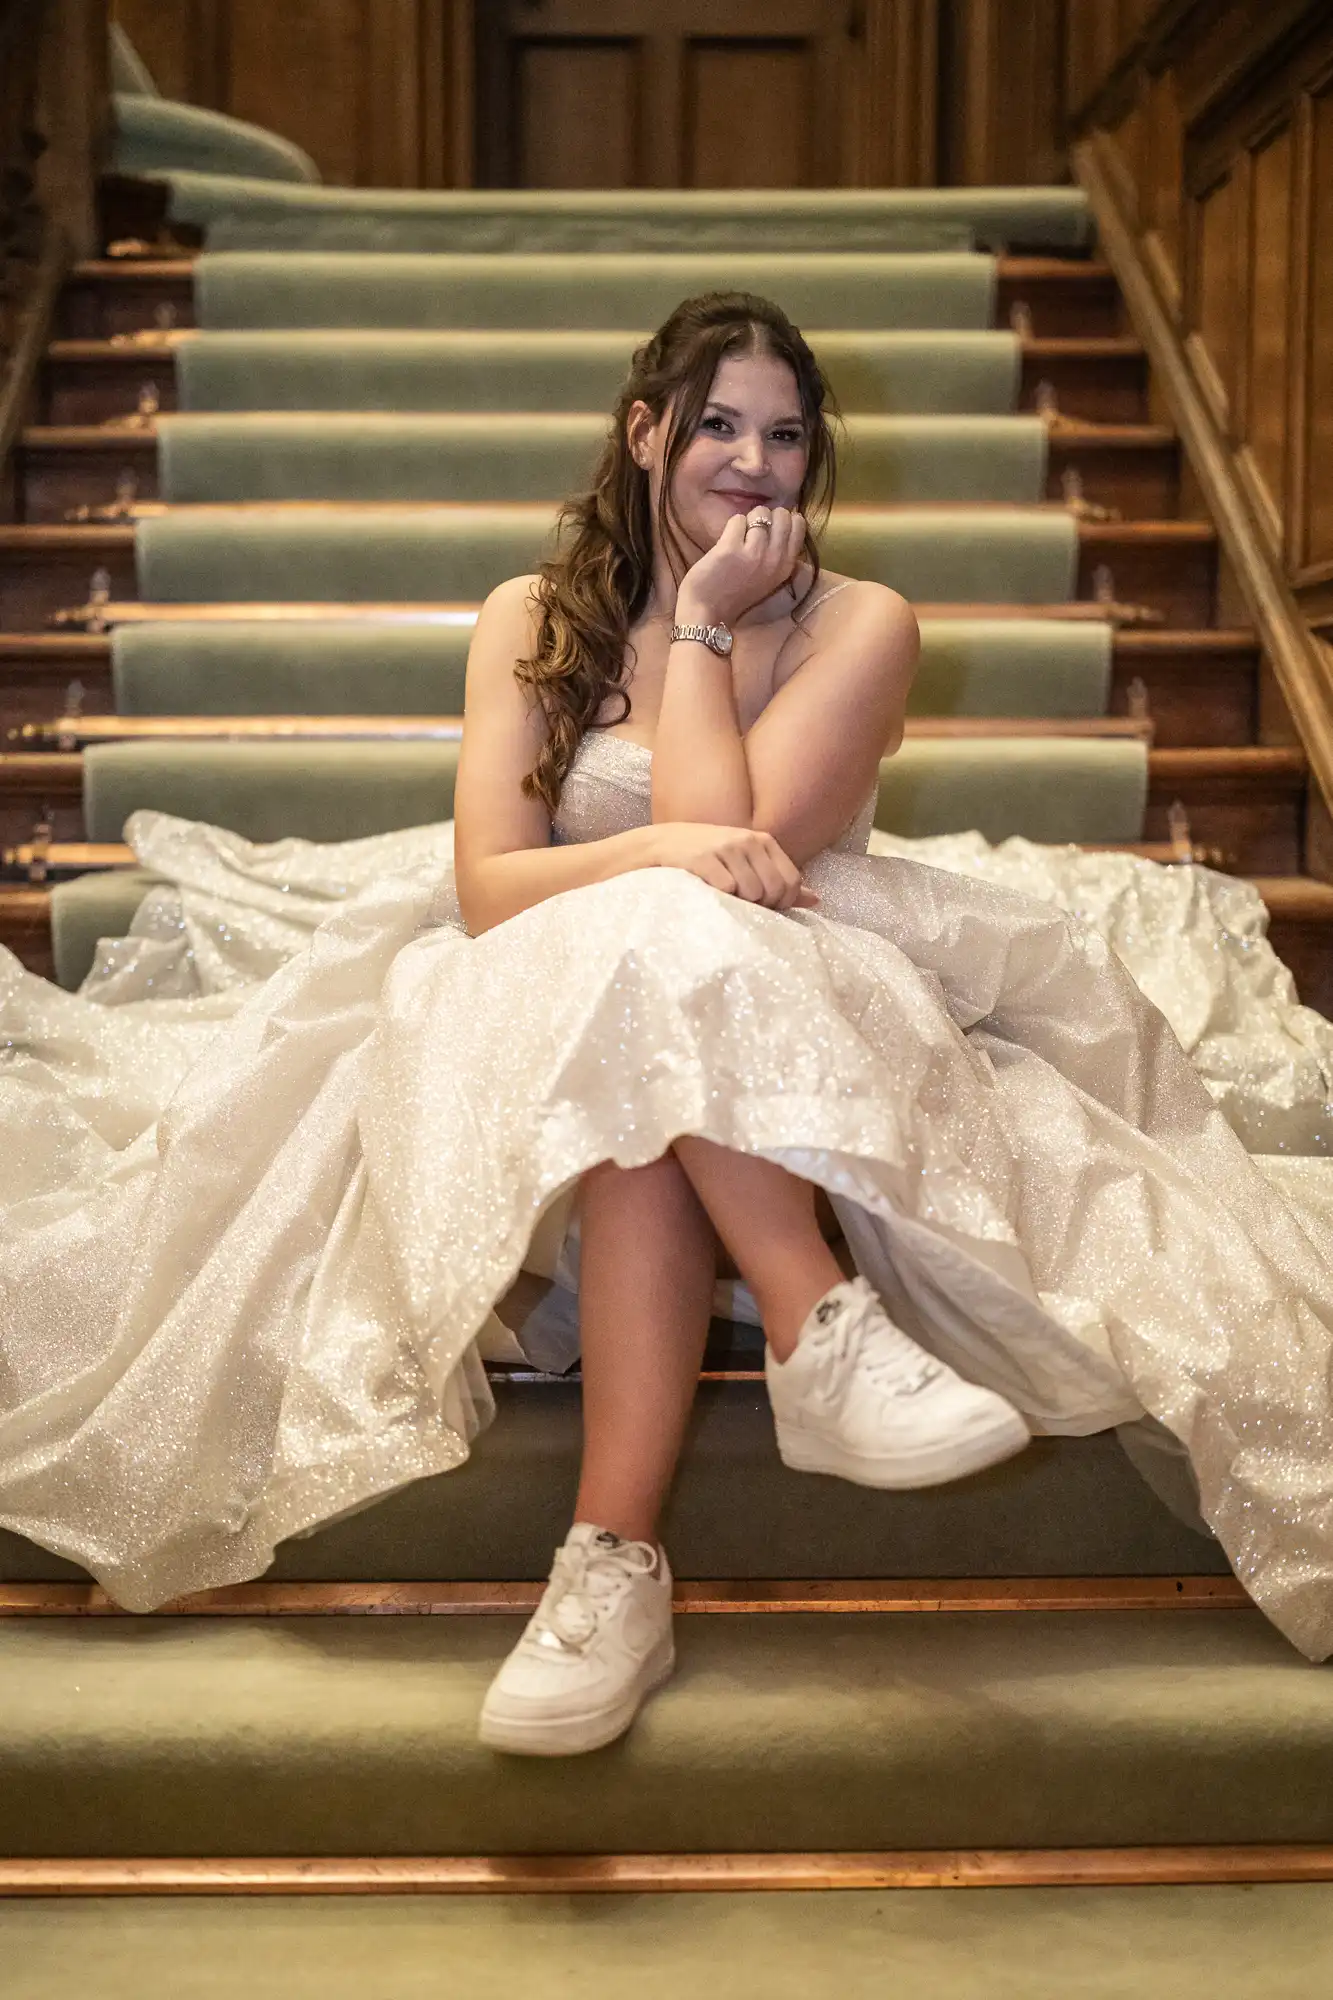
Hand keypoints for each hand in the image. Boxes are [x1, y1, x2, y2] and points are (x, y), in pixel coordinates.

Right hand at [649, 822, 817, 910]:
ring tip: (723, 896)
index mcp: (763, 840)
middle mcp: (747, 840)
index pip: (791, 881)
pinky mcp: (702, 858)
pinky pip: (726, 890)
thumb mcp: (747, 862)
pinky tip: (707, 891)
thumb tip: (816, 899)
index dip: (782, 903)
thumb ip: (779, 879)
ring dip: (738, 904)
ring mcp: (724, 848)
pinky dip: (719, 898)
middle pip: (774, 889)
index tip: (764, 907)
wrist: (661, 845)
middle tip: (742, 905)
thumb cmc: (710, 859)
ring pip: (751, 893)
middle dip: (761, 906)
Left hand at [675, 506, 805, 628]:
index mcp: (786, 566)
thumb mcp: (768, 577)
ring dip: (747, 520)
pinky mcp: (731, 549)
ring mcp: (754, 553)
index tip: (768, 532)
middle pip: (782, 514)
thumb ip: (777, 552)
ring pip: (760, 514)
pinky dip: (731, 527)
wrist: (708, 613)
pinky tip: (726, 542)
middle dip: (766, 517)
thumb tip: (778, 520)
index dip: (781, 521)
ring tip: (738, 538)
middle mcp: (775, 559)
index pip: (798, 524)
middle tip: (752, 532)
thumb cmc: (736, 595)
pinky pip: (738, 519)